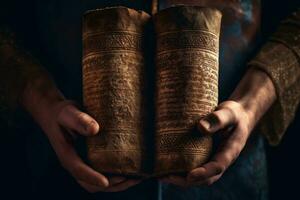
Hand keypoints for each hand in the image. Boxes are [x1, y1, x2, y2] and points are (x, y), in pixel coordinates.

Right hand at [21, 75, 140, 191]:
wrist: (56, 115)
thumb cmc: (62, 114)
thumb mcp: (68, 113)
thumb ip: (80, 120)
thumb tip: (95, 129)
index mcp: (67, 155)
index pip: (78, 171)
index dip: (92, 178)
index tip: (105, 182)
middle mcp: (75, 164)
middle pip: (91, 185)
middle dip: (112, 185)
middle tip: (131, 178)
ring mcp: (84, 164)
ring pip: (99, 183)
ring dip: (118, 184)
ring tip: (137, 177)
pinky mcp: (92, 161)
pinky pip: (104, 173)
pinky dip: (118, 176)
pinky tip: (132, 169)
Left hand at [160, 68, 275, 186]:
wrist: (237, 117)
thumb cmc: (234, 114)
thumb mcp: (229, 113)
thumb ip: (218, 119)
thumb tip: (200, 127)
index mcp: (229, 152)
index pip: (217, 167)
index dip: (204, 173)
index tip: (190, 175)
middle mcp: (219, 160)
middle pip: (204, 179)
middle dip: (185, 181)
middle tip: (165, 177)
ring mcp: (211, 160)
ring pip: (196, 176)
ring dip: (179, 178)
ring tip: (160, 175)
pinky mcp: (203, 156)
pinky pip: (191, 167)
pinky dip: (179, 169)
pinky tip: (164, 165)